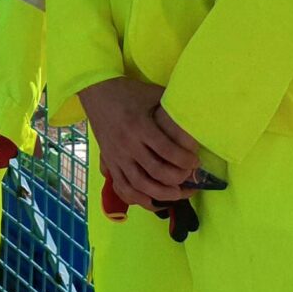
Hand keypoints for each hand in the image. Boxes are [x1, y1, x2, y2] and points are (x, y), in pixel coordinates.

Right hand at [79, 75, 197, 207]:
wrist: (96, 91)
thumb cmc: (128, 92)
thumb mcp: (153, 93)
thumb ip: (172, 106)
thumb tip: (196, 114)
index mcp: (140, 126)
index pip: (167, 151)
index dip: (185, 160)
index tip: (196, 161)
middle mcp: (127, 144)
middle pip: (156, 171)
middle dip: (178, 178)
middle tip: (189, 177)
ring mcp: (116, 155)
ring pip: (139, 184)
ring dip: (160, 194)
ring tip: (176, 193)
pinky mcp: (109, 161)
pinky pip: (121, 186)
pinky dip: (136, 198)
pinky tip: (151, 200)